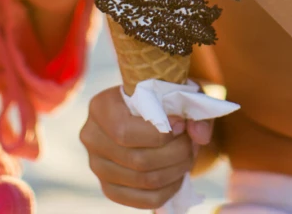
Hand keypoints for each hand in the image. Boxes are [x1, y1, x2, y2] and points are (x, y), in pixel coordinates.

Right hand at [80, 86, 213, 208]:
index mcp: (101, 107)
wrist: (153, 110)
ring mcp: (97, 166)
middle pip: (137, 160)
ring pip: (143, 181)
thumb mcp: (181, 92)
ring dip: (175, 171)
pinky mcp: (109, 188)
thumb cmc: (164, 98)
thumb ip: (194, 109)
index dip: (160, 134)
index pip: (125, 132)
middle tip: (191, 144)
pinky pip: (144, 200)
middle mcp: (92, 138)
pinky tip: (178, 174)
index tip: (182, 125)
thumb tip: (199, 135)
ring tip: (188, 156)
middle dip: (175, 154)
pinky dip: (169, 190)